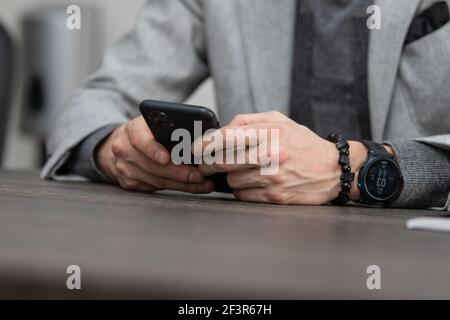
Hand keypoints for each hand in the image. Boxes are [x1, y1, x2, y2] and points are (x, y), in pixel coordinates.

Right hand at [96, 116, 213, 192]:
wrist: (124, 144)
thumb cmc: (148, 132)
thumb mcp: (156, 124)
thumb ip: (172, 129)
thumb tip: (202, 138)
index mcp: (133, 129)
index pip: (140, 139)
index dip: (153, 150)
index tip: (166, 158)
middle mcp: (125, 149)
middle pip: (152, 165)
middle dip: (179, 172)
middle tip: (199, 175)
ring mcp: (125, 168)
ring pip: (156, 180)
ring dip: (182, 184)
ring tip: (202, 183)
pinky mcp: (129, 183)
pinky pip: (155, 188)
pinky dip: (176, 188)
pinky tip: (191, 187)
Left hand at [196, 111, 367, 204]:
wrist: (333, 169)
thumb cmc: (302, 142)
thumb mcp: (278, 121)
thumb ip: (247, 121)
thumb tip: (219, 132)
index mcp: (269, 132)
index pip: (226, 137)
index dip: (204, 144)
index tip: (193, 149)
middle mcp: (270, 154)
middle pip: (222, 162)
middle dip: (208, 164)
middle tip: (205, 164)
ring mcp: (272, 178)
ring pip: (231, 181)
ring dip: (230, 177)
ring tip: (243, 171)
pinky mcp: (275, 197)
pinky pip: (243, 195)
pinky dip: (242, 190)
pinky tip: (253, 183)